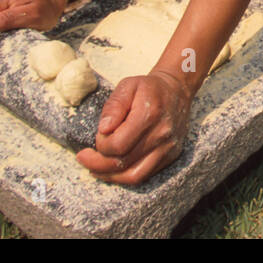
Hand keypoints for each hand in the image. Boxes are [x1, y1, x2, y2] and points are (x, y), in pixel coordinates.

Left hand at [77, 70, 192, 185]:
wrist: (178, 91)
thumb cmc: (149, 88)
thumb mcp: (128, 86)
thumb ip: (114, 105)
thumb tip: (103, 129)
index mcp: (149, 115)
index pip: (118, 144)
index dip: (100, 146)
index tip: (97, 137)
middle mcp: (161, 135)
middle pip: (123, 163)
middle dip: (97, 164)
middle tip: (84, 158)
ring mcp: (168, 148)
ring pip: (134, 176)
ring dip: (110, 176)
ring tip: (95, 169)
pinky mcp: (171, 156)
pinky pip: (144, 175)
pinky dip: (125, 176)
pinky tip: (113, 169)